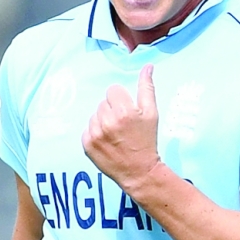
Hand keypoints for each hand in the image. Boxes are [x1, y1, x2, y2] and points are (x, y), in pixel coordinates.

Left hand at [82, 64, 159, 197]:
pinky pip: (87, 130)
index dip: (121, 101)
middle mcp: (107, 121)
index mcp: (123, 111)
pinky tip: (106, 142)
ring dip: (102, 122)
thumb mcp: (152, 114)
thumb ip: (147, 88)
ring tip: (115, 135)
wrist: (139, 172)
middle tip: (122, 126)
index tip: (127, 113)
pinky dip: (95, 134)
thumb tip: (147, 67)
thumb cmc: (147, 141)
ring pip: (94, 115)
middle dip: (112, 111)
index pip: (113, 91)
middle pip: (103, 103)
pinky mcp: (87, 146)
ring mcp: (95, 134)